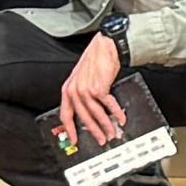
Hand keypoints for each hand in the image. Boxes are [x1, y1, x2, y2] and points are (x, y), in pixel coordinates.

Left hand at [56, 31, 128, 147]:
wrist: (105, 45)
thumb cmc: (96, 58)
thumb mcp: (83, 77)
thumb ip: (83, 94)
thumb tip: (91, 113)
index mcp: (68, 89)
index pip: (65, 114)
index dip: (69, 129)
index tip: (73, 140)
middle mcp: (74, 90)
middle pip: (82, 117)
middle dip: (93, 132)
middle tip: (100, 140)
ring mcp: (86, 90)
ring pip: (95, 114)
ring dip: (106, 126)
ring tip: (112, 133)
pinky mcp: (99, 88)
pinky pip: (108, 105)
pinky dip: (116, 113)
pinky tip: (120, 118)